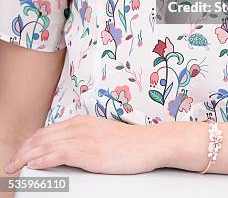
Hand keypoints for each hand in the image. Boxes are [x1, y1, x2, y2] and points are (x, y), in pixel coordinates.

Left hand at [3, 115, 163, 174]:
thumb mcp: (103, 136)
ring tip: (14, 168)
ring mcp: (84, 138)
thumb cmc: (131, 144)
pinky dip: (41, 160)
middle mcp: (80, 126)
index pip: (47, 131)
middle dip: (22, 151)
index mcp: (82, 122)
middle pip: (42, 137)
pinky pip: (57, 154)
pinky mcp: (88, 151)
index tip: (20, 155)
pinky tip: (32, 166)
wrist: (150, 143)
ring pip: (45, 145)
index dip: (30, 144)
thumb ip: (85, 139)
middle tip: (10, 165)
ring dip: (26, 157)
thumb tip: (70, 150)